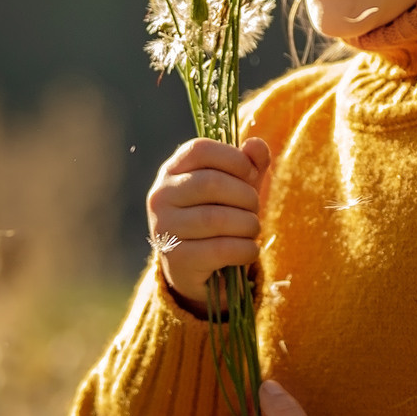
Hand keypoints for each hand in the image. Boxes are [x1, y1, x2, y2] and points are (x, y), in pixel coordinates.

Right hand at [147, 136, 270, 306]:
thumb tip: (256, 145)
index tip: (251, 174)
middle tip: (255, 209)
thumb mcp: (235, 187)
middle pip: (211, 183)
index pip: (200, 149)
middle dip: (246, 196)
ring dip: (248, 225)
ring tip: (253, 230)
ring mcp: (164, 228)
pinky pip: (220, 250)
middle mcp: (161, 196)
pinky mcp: (176, 259)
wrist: (196, 270)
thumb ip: (250, 164)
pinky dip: (246, 249)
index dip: (234, 158)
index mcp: (172, 170)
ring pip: (217, 219)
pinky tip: (250, 250)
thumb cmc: (218, 217)